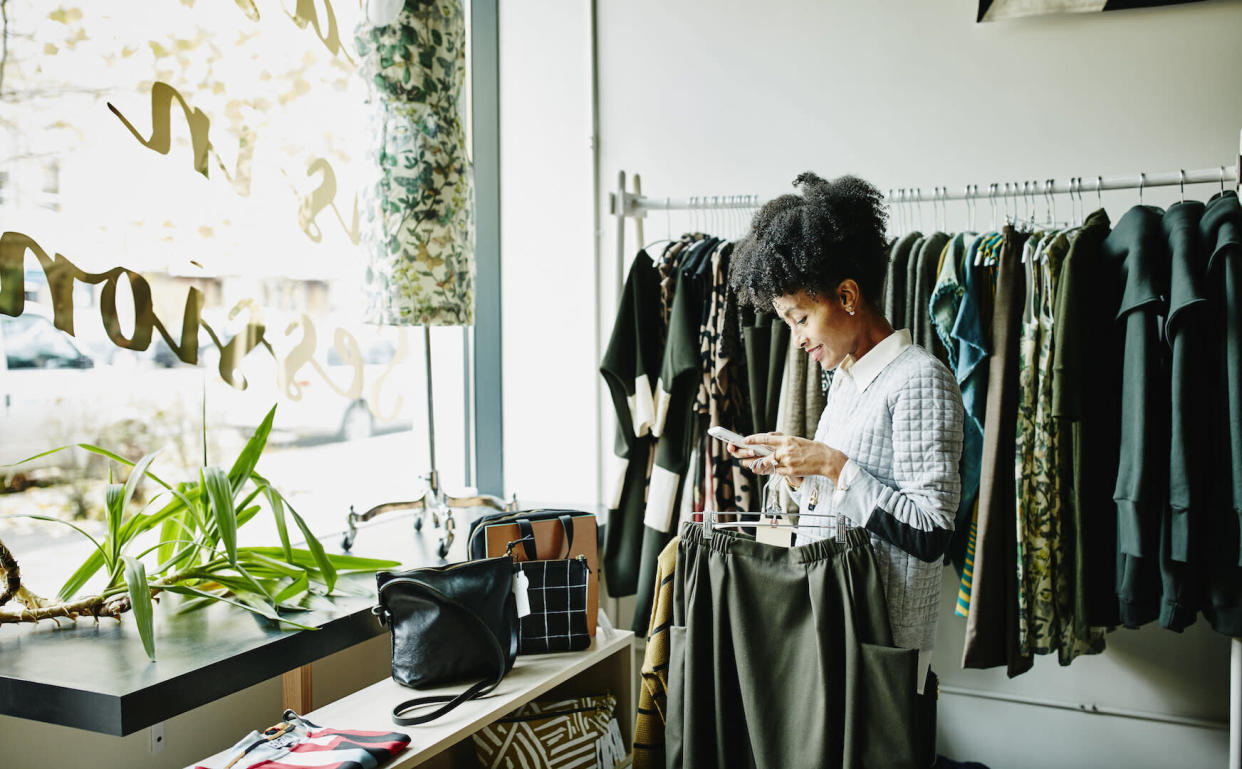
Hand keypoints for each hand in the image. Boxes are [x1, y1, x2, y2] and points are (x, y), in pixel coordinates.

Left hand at [728, 431, 848, 483]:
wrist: (826, 459)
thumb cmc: (812, 449)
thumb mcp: (796, 440)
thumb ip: (782, 442)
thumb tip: (768, 441)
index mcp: (787, 440)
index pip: (766, 439)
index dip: (753, 440)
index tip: (744, 440)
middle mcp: (785, 450)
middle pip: (763, 455)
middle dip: (752, 458)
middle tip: (743, 458)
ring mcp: (788, 462)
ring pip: (769, 465)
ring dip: (762, 466)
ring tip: (756, 466)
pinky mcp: (790, 471)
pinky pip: (778, 472)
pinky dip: (778, 471)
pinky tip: (782, 469)